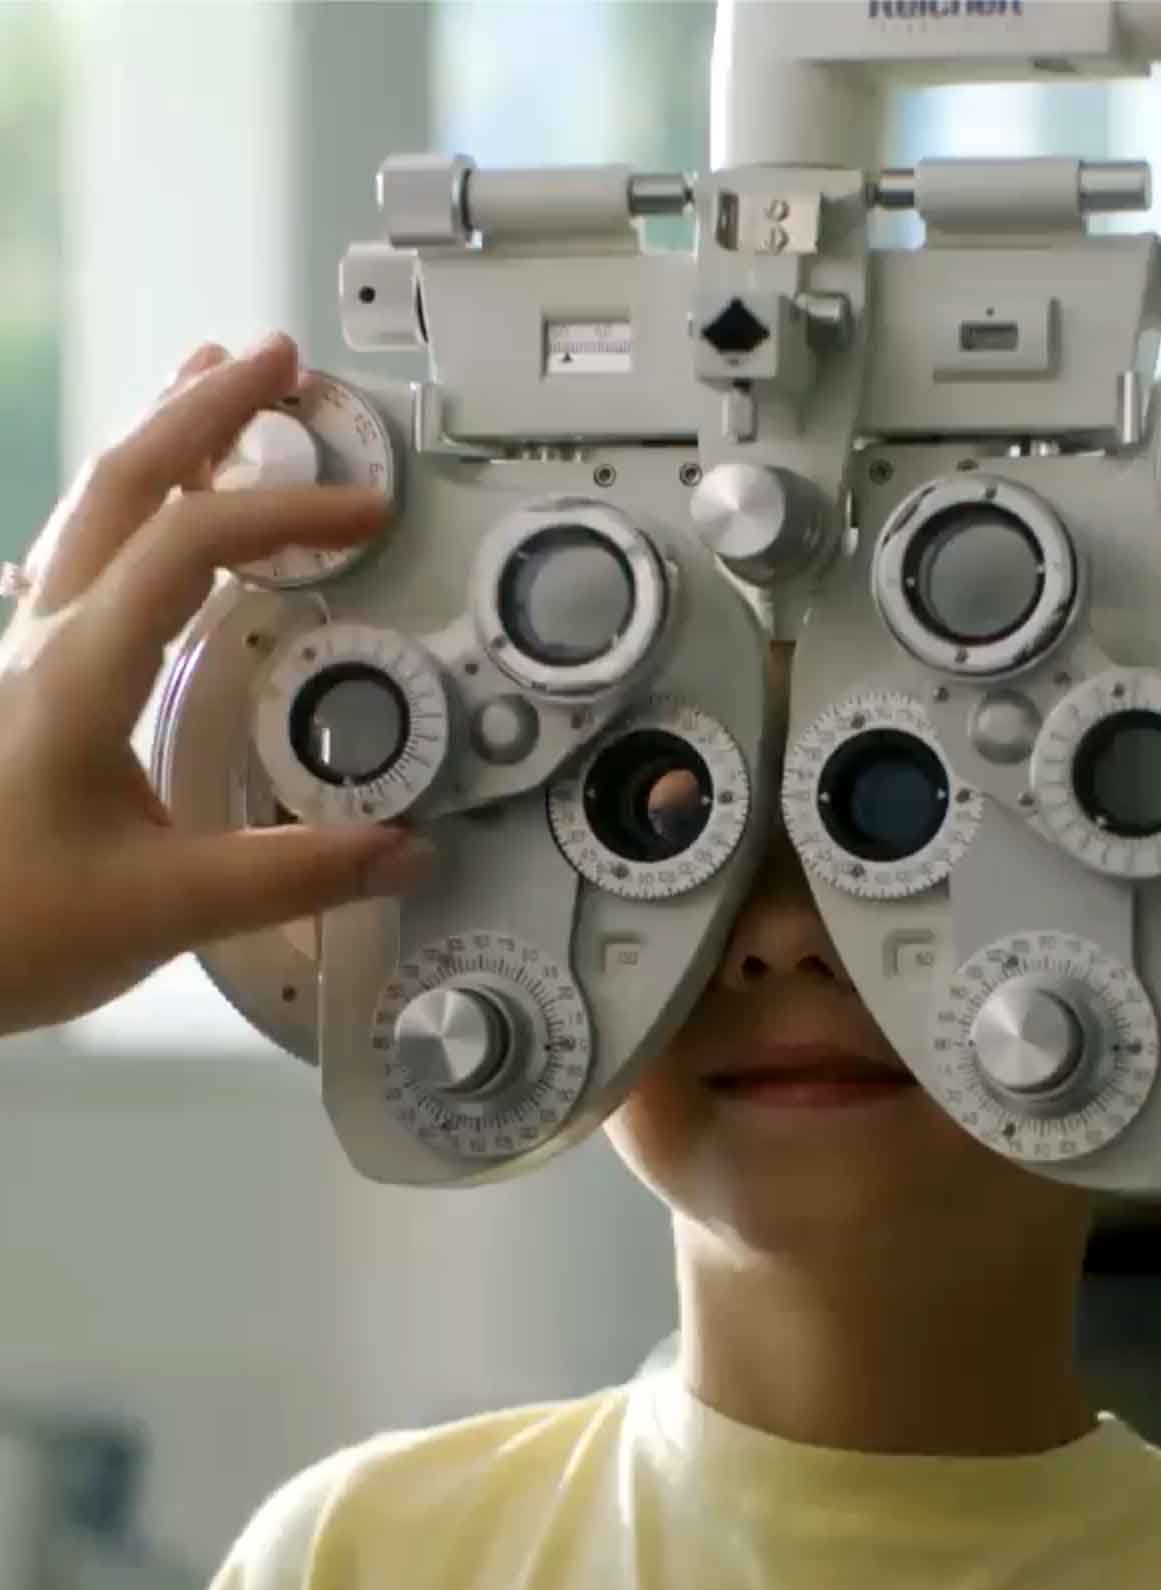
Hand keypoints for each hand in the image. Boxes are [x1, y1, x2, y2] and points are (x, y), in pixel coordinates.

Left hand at [0, 332, 434, 1038]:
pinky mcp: (17, 689)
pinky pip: (71, 564)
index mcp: (75, 673)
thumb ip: (291, 877)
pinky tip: (128, 530)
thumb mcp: (163, 910)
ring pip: (88, 508)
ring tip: (207, 389)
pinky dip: (123, 516)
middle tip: (276, 360)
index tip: (360, 515)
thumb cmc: (0, 925)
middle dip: (206, 406)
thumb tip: (390, 851)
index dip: (284, 513)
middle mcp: (38, 643)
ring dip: (158, 439)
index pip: (193, 545)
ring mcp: (18, 656)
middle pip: (123, 478)